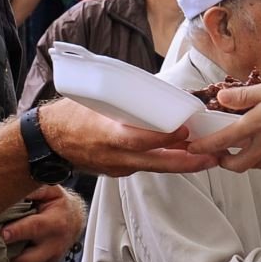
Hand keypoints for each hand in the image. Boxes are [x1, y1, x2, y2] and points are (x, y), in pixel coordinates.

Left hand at [1, 183, 84, 261]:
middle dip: (8, 256)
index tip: (2, 234)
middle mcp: (54, 244)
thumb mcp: (50, 190)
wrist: (73, 220)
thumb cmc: (58, 203)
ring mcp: (50, 259)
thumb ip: (34, 190)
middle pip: (28, 258)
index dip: (17, 232)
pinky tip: (2, 256)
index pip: (34, 228)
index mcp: (56, 222)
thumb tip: (14, 190)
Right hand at [37, 97, 219, 176]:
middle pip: (157, 163)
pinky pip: (146, 166)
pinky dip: (165, 161)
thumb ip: (122, 99)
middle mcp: (114, 156)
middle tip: (213, 156)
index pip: (139, 141)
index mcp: (106, 135)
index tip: (185, 132)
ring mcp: (117, 167)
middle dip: (188, 161)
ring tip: (209, 157)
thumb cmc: (70, 115)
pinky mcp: (118, 172)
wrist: (47, 141)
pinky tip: (183, 155)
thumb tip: (154, 89)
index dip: (163, 138)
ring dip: (182, 163)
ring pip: (155, 167)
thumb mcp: (94, 101)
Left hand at [187, 77, 260, 171]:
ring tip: (234, 147)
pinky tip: (259, 143)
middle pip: (237, 165)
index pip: (223, 141)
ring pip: (253, 165)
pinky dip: (257, 156)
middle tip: (215, 153)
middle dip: (222, 162)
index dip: (204, 146)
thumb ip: (244, 95)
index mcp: (257, 126)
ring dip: (239, 160)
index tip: (191, 147)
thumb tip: (222, 98)